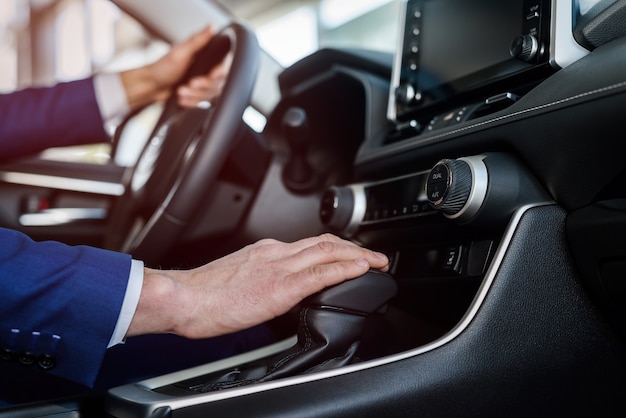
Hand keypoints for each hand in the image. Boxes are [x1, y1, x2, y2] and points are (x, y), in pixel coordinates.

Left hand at [120, 26, 226, 110]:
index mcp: (205, 57)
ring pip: (210, 95)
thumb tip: (212, 26)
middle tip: (190, 83)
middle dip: (202, 86)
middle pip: (217, 83)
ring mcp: (202, 84)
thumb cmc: (162, 68)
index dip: (220, 73)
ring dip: (195, 95)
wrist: (151, 86)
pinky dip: (192, 102)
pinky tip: (182, 98)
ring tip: (181, 91)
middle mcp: (206, 70)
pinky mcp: (198, 95)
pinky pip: (203, 103)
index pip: (223, 66)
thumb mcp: (181, 52)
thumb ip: (198, 41)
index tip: (212, 75)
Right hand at [127, 234, 388, 338]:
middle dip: (354, 247)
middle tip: (374, 254)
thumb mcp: (234, 278)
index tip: (350, 252)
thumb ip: (256, 277)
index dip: (336, 246)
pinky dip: (346, 268)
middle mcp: (276, 253)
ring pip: (330, 252)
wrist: (183, 297)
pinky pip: (322, 273)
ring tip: (377, 261)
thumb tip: (267, 287)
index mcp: (265, 251)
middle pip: (325, 242)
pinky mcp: (281, 287)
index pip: (309, 243)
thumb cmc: (200, 294)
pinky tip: (362, 269)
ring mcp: (280, 267)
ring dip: (358, 255)